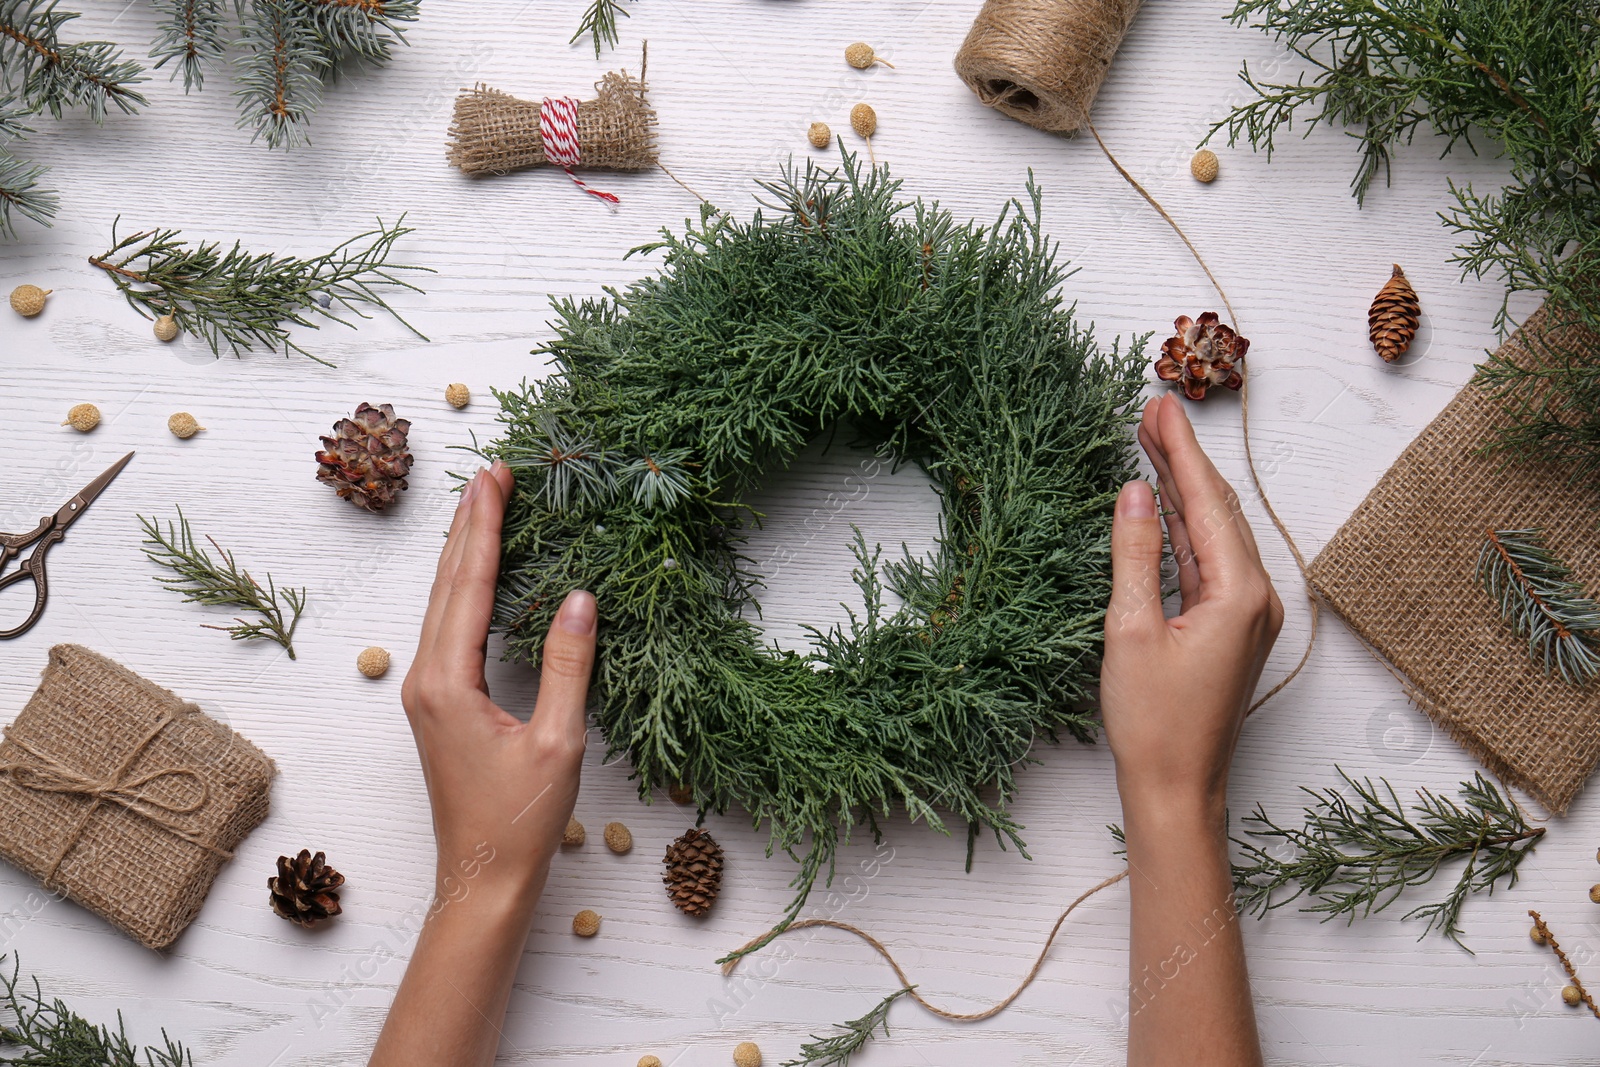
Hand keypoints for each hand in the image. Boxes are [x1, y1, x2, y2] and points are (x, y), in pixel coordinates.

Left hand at [400, 461, 596, 910]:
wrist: (482, 879)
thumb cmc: (519, 820)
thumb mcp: (557, 741)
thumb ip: (566, 664)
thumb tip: (578, 597)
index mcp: (447, 683)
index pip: (470, 585)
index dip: (486, 527)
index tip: (496, 478)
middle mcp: (425, 679)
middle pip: (447, 584)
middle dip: (468, 525)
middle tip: (491, 474)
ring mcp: (426, 692)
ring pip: (443, 604)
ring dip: (464, 553)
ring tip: (484, 507)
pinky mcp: (437, 704)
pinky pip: (449, 629)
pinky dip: (466, 589)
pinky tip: (480, 576)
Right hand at [1101, 392, 1283, 814]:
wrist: (1177, 788)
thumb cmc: (1153, 723)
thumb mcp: (1130, 631)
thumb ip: (1134, 555)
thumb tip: (1134, 494)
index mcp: (1239, 594)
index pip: (1205, 502)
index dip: (1178, 451)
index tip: (1158, 405)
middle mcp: (1255, 598)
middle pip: (1216, 510)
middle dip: (1182, 459)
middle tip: (1152, 412)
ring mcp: (1247, 614)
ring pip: (1214, 533)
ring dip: (1182, 489)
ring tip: (1152, 444)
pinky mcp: (1231, 629)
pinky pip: (1209, 561)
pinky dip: (1185, 528)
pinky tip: (1164, 505)